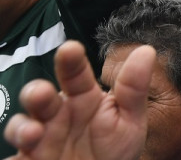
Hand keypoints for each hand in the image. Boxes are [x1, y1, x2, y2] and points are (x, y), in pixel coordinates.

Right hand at [3, 41, 154, 159]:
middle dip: (37, 93)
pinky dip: (16, 155)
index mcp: (82, 98)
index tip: (70, 49)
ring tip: (34, 133)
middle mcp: (57, 114)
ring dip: (22, 127)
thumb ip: (133, 88)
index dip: (71, 60)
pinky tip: (24, 155)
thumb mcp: (130, 119)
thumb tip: (146, 50)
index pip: (74, 74)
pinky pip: (16, 157)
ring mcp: (41, 138)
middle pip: (40, 97)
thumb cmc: (116, 148)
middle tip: (42, 94)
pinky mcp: (30, 159)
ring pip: (21, 126)